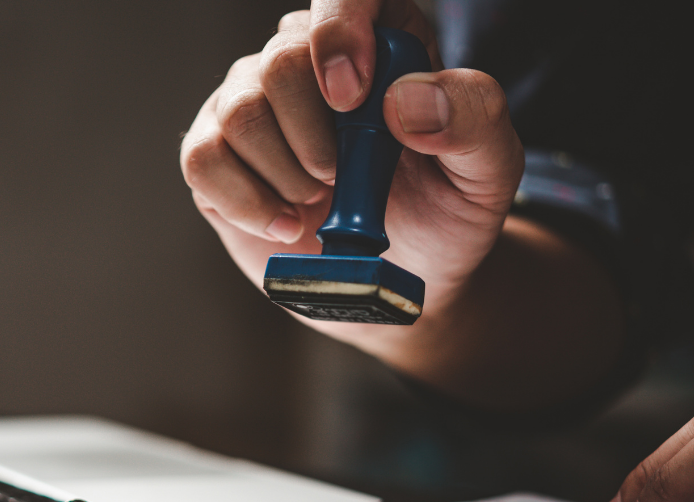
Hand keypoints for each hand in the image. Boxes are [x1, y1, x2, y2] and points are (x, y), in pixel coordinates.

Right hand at [178, 1, 521, 349]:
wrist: (401, 279)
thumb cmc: (445, 212)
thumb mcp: (490, 167)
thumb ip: (472, 118)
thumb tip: (404, 102)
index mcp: (379, 36)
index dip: (340, 31)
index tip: (352, 98)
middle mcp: (305, 58)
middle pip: (280, 60)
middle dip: (316, 135)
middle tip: (346, 177)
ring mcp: (253, 105)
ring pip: (239, 110)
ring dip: (286, 173)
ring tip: (320, 200)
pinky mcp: (217, 156)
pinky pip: (203, 159)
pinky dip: (247, 201)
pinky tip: (286, 224)